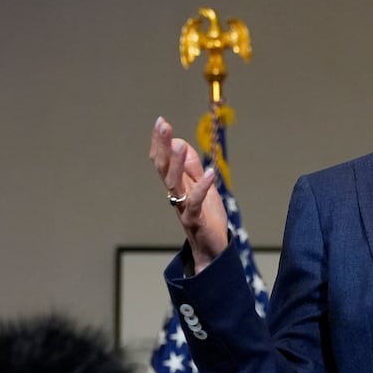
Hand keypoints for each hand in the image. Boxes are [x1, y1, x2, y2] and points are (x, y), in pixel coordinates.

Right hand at [150, 116, 228, 272]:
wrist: (212, 251)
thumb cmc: (206, 218)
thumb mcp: (201, 187)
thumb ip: (191, 168)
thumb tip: (181, 142)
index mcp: (176, 186)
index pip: (163, 161)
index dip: (160, 142)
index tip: (160, 121)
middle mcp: (175, 195)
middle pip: (163, 168)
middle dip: (162, 145)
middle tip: (162, 124)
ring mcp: (183, 207)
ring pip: (174, 183)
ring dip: (176, 163)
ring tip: (178, 145)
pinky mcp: (195, 220)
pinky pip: (195, 202)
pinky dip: (202, 187)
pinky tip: (209, 172)